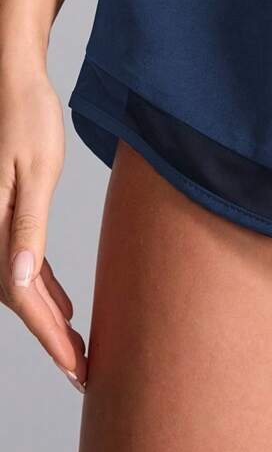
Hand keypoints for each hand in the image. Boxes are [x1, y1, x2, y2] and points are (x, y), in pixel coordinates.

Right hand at [0, 63, 86, 389]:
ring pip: (20, 285)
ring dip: (48, 316)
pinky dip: (44, 288)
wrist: (13, 81)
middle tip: (85, 370)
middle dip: (51, 336)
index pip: (22, 295)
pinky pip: (23, 263)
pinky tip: (65, 305)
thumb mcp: (35, 173)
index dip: (49, 335)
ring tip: (80, 347)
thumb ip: (27, 229)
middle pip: (19, 297)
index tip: (75, 366)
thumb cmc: (27, 119)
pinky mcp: (7, 213)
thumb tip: (21, 282)